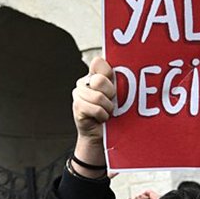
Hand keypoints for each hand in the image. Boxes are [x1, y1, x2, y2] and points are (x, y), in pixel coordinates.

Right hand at [72, 57, 116, 171]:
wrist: (101, 135)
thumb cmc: (112, 113)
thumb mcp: (118, 94)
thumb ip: (117, 80)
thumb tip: (122, 65)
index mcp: (95, 74)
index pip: (99, 63)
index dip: (109, 74)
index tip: (114, 85)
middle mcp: (84, 82)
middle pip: (99, 80)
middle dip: (110, 94)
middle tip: (112, 102)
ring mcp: (78, 94)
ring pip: (98, 97)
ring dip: (107, 108)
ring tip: (107, 112)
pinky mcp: (77, 106)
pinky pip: (95, 109)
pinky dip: (102, 115)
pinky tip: (101, 118)